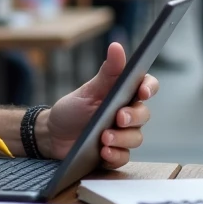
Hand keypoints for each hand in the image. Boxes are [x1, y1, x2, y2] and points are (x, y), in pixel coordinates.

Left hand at [43, 43, 156, 167]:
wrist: (53, 134)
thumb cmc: (73, 108)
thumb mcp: (89, 90)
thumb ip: (107, 72)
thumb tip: (116, 46)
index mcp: (123, 94)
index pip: (147, 86)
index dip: (149, 87)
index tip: (142, 91)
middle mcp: (127, 114)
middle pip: (144, 114)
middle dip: (133, 116)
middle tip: (119, 117)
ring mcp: (122, 135)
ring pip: (136, 138)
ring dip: (122, 138)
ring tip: (104, 138)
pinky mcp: (114, 153)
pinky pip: (123, 157)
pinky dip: (115, 155)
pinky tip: (104, 152)